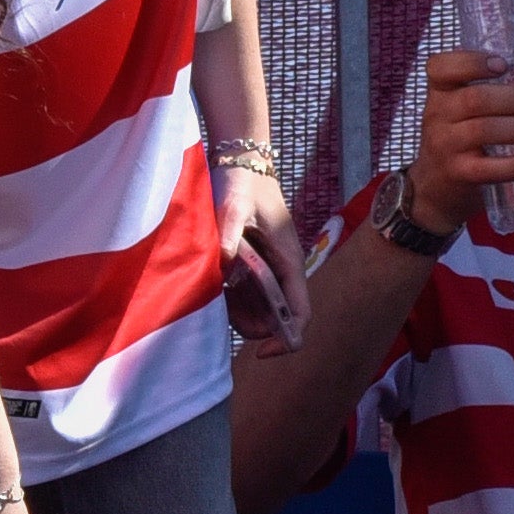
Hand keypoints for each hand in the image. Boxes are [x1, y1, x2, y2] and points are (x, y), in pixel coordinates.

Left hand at [214, 164, 313, 355]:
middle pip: (278, 317)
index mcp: (289, 261)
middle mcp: (282, 270)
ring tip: (215, 301)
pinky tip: (212, 290)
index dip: (287, 338)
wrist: (240, 162)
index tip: (263, 351)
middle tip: (224, 318)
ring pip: (259, 308)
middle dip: (255, 328)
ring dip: (240, 315)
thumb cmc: (244, 184)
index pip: (301, 313)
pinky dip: (230, 300)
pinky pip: (243, 294)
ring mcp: (267, 268)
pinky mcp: (250, 264)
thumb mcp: (234, 207)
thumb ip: (229, 236)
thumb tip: (222, 267)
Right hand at [410, 50, 513, 233]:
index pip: (441, 67)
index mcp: (441, 91)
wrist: (436, 186)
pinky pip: (489, 168)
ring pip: (484, 130)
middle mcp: (437, 115)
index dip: (471, 62)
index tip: (504, 64)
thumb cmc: (464, 138)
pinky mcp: (457, 173)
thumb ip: (508, 91)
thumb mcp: (472, 112)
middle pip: (476, 99)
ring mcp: (444, 145)